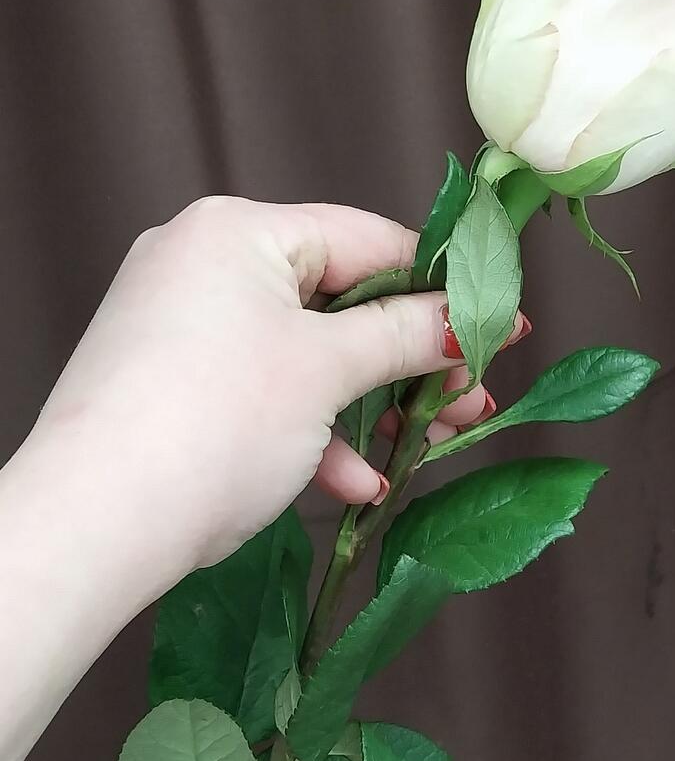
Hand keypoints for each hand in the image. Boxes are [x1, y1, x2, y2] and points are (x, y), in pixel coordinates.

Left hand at [27, 196, 525, 571]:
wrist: (92, 528)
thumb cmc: (215, 422)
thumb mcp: (327, 369)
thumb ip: (407, 334)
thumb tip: (471, 318)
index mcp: (241, 232)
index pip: (369, 241)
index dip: (441, 287)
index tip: (496, 326)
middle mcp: (209, 264)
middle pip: (344, 304)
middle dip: (412, 361)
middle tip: (470, 398)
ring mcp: (190, 327)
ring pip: (311, 356)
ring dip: (373, 405)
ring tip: (429, 444)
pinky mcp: (181, 383)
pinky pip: (268, 392)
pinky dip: (315, 433)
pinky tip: (358, 483)